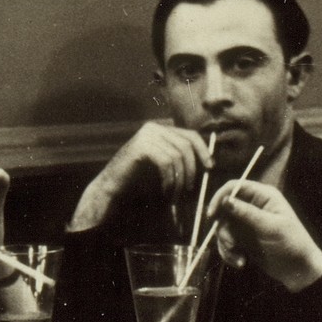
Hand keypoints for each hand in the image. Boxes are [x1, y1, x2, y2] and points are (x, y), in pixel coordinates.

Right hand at [67, 122, 209, 231]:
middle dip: (192, 168)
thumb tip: (208, 161)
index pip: (190, 135)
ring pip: (177, 156)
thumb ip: (180, 158)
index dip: (203, 151)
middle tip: (191, 188)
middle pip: (186, 144)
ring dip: (180, 179)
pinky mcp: (141, 146)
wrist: (111, 185)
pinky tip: (165, 190)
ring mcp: (146, 135)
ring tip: (175, 194)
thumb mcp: (163, 165)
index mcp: (160, 129)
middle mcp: (153, 127)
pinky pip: (166, 163)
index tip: (210, 167)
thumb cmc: (138, 178)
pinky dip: (170, 180)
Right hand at [207, 180, 321, 291]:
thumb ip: (246, 213)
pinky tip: (241, 262)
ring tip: (239, 258)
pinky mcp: (243, 239)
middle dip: (223, 229)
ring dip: (226, 245)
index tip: (211, 215)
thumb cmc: (291, 243)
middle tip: (231, 244)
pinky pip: (227, 242)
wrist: (299, 270)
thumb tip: (225, 200)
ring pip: (223, 228)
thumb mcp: (269, 227)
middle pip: (224, 210)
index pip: (234, 187)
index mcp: (263, 196)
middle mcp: (253, 206)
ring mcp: (246, 223)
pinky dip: (229, 253)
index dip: (220, 198)